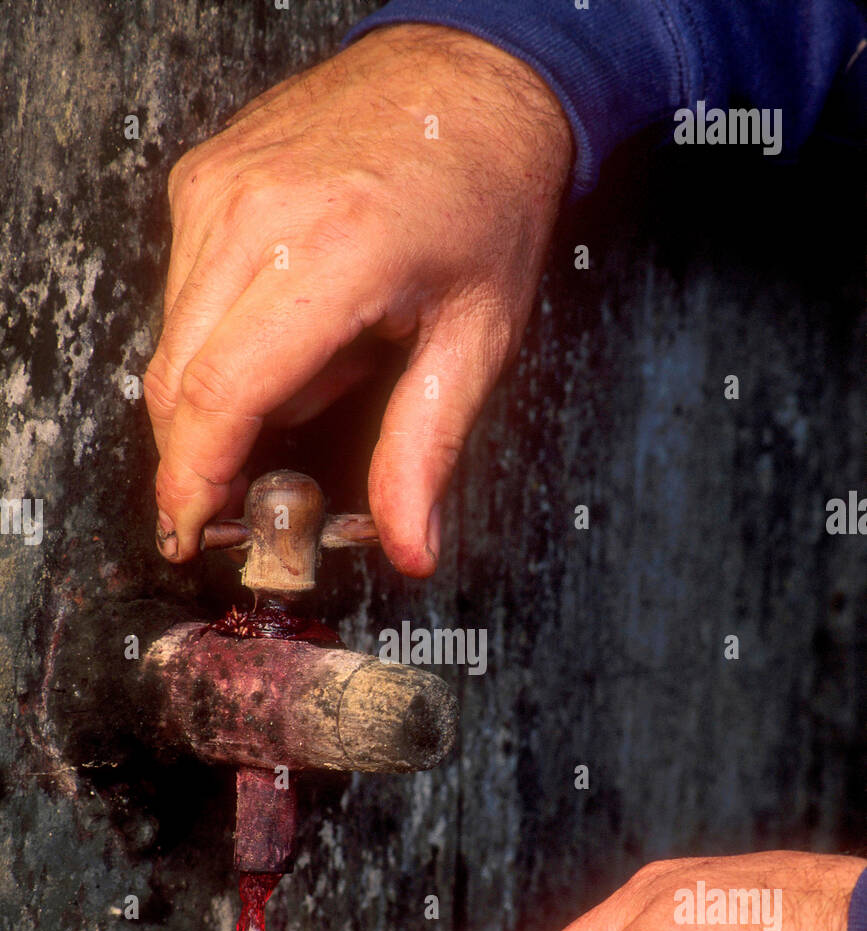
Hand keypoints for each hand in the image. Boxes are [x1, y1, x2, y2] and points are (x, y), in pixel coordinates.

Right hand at [145, 24, 571, 573]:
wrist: (470, 78)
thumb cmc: (484, 196)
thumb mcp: (478, 337)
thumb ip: (428, 449)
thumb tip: (411, 544)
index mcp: (331, 256)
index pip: (221, 394)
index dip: (194, 478)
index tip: (192, 528)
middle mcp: (255, 214)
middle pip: (177, 377)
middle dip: (201, 454)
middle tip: (255, 486)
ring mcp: (218, 188)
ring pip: (173, 338)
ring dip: (228, 387)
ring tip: (329, 361)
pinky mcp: (202, 178)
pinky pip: (183, 289)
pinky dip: (226, 332)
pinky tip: (298, 317)